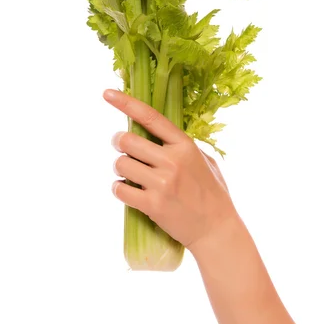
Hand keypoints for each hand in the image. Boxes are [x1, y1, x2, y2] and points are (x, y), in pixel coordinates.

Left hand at [103, 88, 235, 249]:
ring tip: (131, 176)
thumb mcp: (204, 160)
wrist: (216, 230)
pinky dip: (119, 189)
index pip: (150, 117)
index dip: (126, 103)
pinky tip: (128, 192)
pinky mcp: (152, 205)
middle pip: (127, 141)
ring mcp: (162, 183)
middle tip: (122, 149)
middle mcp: (172, 160)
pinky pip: (120, 190)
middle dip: (118, 143)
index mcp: (185, 145)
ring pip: (120, 164)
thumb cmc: (212, 193)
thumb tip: (156, 132)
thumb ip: (181, 146)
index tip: (107, 93)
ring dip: (120, 169)